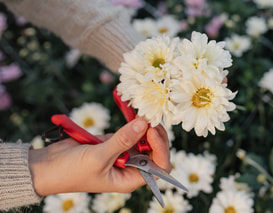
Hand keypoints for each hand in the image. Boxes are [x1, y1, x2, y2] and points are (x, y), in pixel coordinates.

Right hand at [28, 118, 170, 195]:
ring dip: (145, 125)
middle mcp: (130, 167)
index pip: (159, 167)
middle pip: (155, 150)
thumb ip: (122, 140)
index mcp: (130, 179)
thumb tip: (144, 123)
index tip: (151, 130)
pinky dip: (132, 121)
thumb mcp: (98, 157)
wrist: (48, 166)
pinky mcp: (115, 142)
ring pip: (144, 138)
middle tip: (149, 117)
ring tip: (143, 111)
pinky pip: (129, 131)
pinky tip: (133, 111)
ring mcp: (123, 153)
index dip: (161, 149)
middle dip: (154, 133)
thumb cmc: (71, 172)